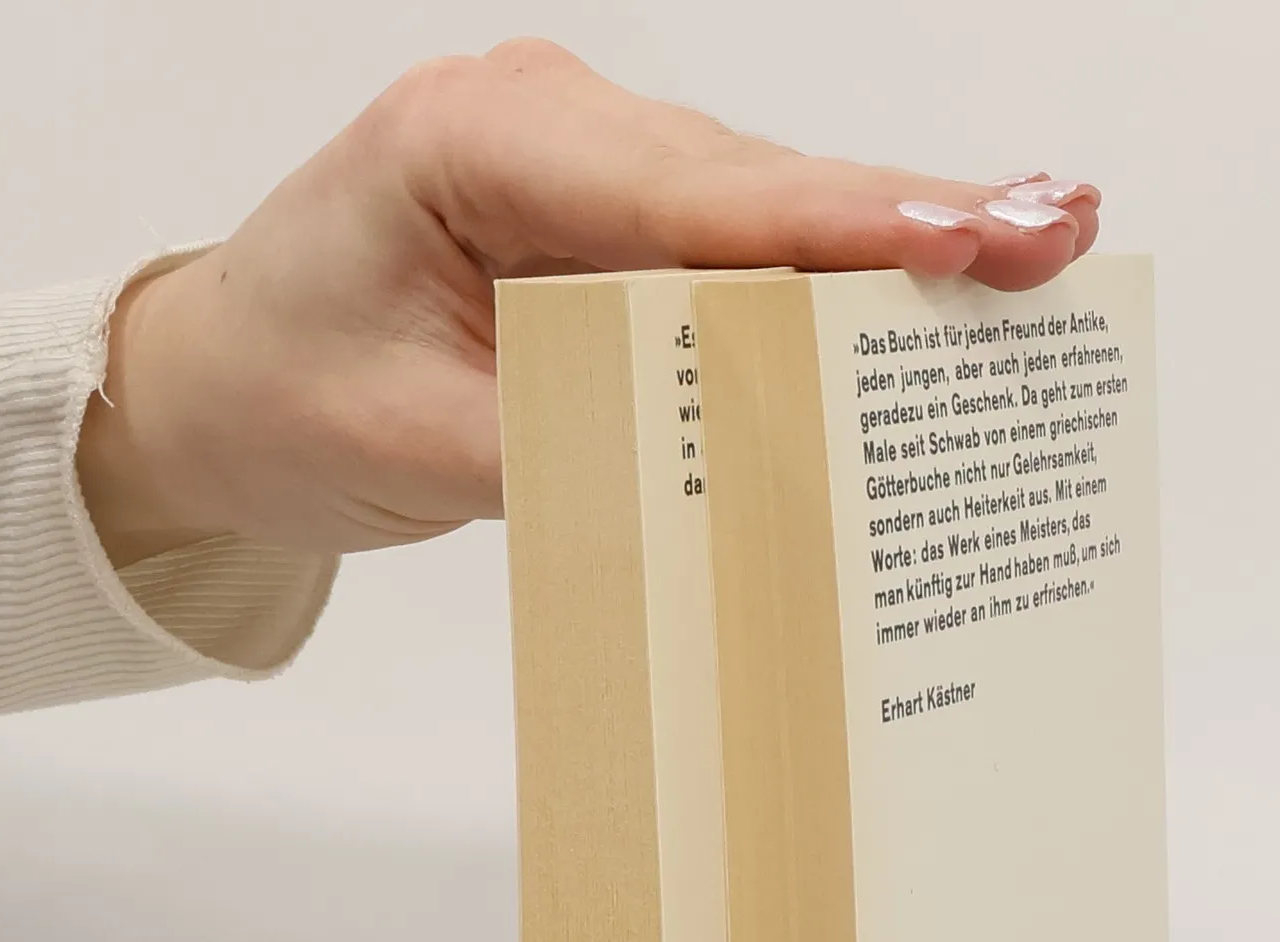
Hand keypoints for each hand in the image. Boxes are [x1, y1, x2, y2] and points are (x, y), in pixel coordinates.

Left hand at [77, 40, 1100, 563]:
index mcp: (479, 143)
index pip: (697, 195)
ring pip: (767, 213)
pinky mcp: (613, 222)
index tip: (974, 236)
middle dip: (911, 223)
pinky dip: (829, 286)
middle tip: (1061, 239)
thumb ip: (581, 449)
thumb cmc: (286, 396)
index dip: (848, 224)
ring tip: (1033, 261)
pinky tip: (931, 292)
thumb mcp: (420, 446)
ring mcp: (590, 167)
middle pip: (761, 187)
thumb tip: (740, 476)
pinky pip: (739, 251)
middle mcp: (552, 128)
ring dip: (891, 253)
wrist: (217, 385)